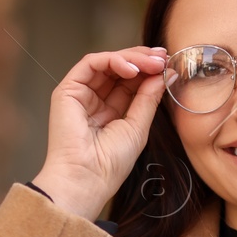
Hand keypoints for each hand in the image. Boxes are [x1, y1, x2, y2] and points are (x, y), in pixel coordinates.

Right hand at [31, 45, 173, 220]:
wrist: (87, 179)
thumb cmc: (110, 163)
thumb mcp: (137, 127)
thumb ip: (148, 99)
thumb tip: (165, 74)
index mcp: (111, 112)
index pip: (131, 82)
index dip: (149, 71)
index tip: (169, 65)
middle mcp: (94, 100)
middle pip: (120, 70)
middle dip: (143, 60)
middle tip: (163, 58)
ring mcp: (80, 94)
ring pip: (107, 63)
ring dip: (132, 58)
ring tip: (152, 63)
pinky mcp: (67, 90)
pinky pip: (90, 64)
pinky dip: (113, 60)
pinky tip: (132, 69)